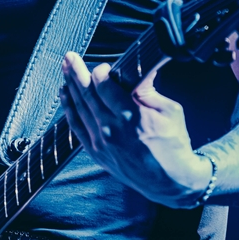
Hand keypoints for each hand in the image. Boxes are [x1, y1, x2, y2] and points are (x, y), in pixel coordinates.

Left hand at [60, 52, 211, 206]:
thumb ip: (148, 90)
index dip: (100, 71)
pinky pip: (76, 127)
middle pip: (86, 94)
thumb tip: (138, 71)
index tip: (105, 66)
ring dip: (70, 87)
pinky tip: (65, 96)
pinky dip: (68, 109)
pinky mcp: (96, 153)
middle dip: (76, 72)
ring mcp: (101, 142)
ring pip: (78, 108)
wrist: (170, 182)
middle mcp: (111, 129)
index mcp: (130, 116)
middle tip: (69, 57)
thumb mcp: (170, 111)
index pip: (103, 85)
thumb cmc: (173, 146)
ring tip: (65, 69)